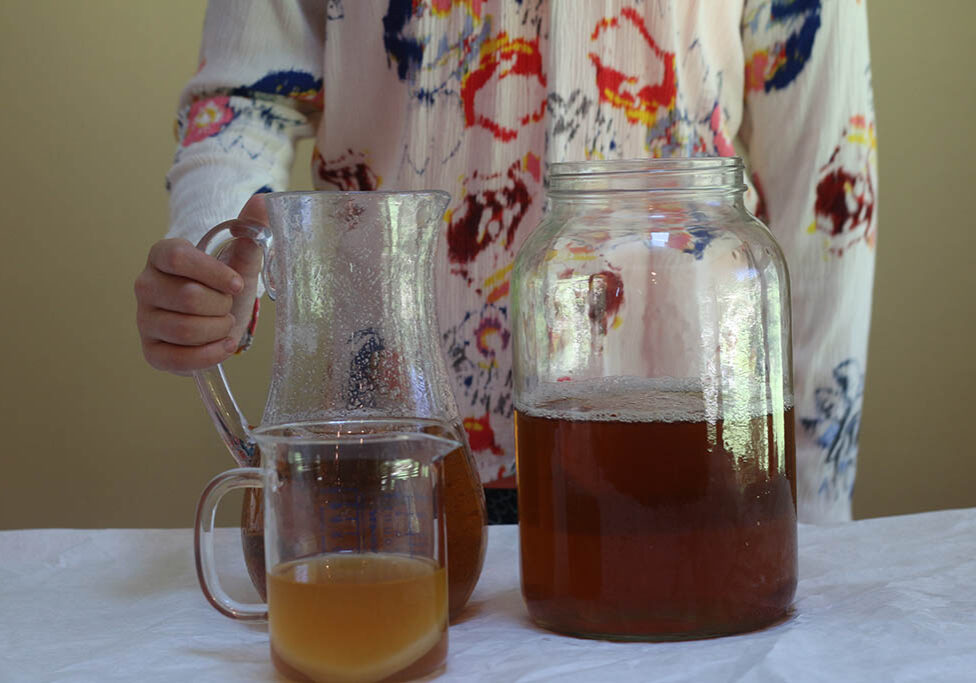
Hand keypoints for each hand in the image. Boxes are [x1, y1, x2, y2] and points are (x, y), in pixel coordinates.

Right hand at [135, 195, 265, 373]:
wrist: (216, 319)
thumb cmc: (223, 286)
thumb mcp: (239, 259)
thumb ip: (250, 230)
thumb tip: (264, 200)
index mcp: (162, 255)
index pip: (178, 257)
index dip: (214, 273)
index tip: (238, 284)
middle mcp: (145, 285)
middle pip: (187, 297)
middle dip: (222, 305)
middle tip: (229, 305)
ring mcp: (144, 320)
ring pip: (185, 329)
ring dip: (218, 329)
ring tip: (225, 324)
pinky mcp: (151, 351)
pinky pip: (178, 359)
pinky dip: (210, 355)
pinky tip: (225, 346)